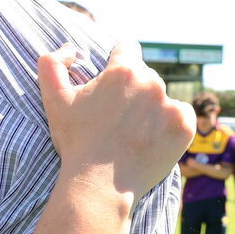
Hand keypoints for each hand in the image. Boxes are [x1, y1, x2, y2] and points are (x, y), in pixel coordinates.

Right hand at [38, 41, 194, 204]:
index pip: (126, 49)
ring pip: (161, 96)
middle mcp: (150, 82)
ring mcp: (170, 105)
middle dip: (132, 90)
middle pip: (144, 75)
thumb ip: (51, 65)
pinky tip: (150, 140)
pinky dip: (169, 125)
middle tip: (116, 118)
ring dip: (150, 108)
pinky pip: (181, 115)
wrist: (98, 185)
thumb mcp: (54, 100)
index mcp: (122, 71)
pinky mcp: (184, 126)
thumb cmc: (76, 141)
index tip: (110, 85)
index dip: (116, 64)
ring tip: (131, 133)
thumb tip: (69, 48)